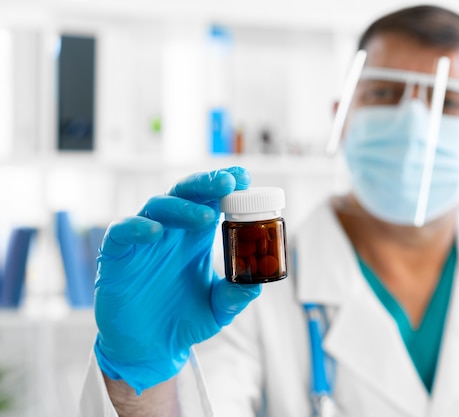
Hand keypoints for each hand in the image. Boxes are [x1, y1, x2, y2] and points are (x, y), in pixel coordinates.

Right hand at [93, 167, 260, 393]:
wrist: (150, 350)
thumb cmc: (184, 321)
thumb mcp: (218, 309)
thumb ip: (236, 295)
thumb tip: (257, 282)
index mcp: (196, 238)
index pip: (210, 200)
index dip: (224, 185)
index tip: (244, 177)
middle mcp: (171, 233)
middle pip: (185, 194)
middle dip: (206, 183)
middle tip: (228, 182)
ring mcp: (143, 242)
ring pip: (157, 207)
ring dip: (182, 207)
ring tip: (206, 217)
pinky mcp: (116, 257)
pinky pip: (122, 232)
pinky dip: (137, 227)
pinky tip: (156, 233)